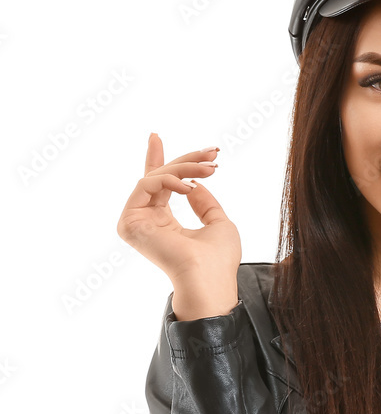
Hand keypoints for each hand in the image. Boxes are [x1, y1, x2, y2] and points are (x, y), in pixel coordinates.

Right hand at [116, 133, 240, 288]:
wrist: (208, 277)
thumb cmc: (218, 259)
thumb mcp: (218, 223)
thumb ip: (204, 202)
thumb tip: (193, 184)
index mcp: (163, 224)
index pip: (158, 186)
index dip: (157, 159)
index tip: (156, 135)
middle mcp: (146, 221)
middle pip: (158, 177)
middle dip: (186, 160)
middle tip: (212, 152)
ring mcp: (136, 222)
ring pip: (154, 177)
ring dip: (185, 167)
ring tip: (211, 168)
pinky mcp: (129, 222)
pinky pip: (146, 184)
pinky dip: (170, 180)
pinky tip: (189, 187)